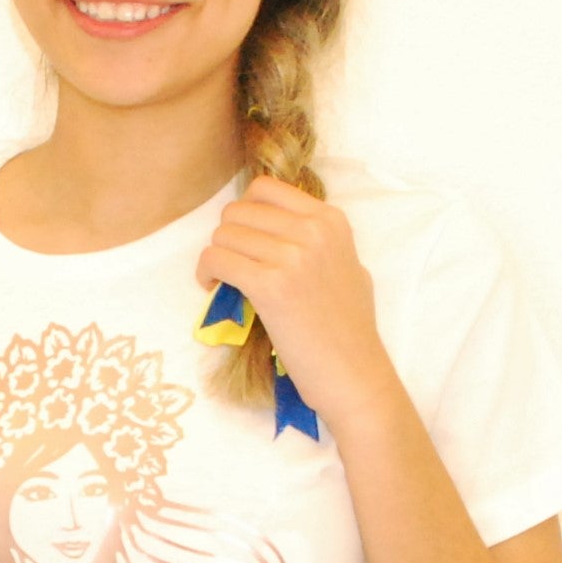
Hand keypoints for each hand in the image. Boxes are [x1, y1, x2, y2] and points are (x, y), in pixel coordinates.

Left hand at [196, 173, 401, 437]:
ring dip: (216, 258)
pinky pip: (217, 260)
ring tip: (223, 281)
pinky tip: (214, 288)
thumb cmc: (349, 330)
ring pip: (223, 235)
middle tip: (232, 265)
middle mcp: (313, 230)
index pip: (265, 188)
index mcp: (331, 220)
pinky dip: (207, 273)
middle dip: (227, 237)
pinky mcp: (270, 286)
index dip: (245, 213)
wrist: (354, 374)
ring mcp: (292, 256)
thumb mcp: (346, 266)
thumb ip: (315, 241)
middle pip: (238, 211)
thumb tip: (276, 228)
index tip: (246, 239)